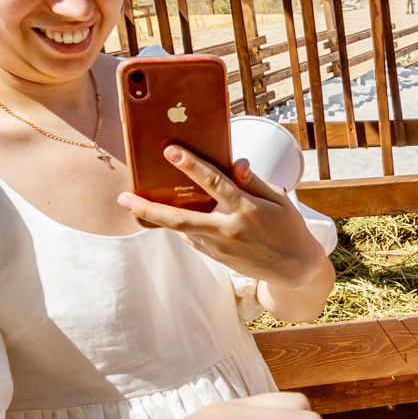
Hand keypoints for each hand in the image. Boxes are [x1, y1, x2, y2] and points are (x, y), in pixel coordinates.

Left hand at [121, 148, 328, 291]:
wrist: (295, 268)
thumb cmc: (288, 227)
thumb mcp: (278, 201)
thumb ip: (253, 181)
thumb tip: (235, 163)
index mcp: (247, 209)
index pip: (214, 183)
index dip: (191, 165)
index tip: (170, 150)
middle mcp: (229, 230)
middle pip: (182, 219)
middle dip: (149, 208)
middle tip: (123, 197)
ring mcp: (220, 247)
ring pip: (181, 230)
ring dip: (156, 218)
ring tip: (132, 204)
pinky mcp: (217, 258)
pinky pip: (192, 238)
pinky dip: (180, 226)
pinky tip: (170, 214)